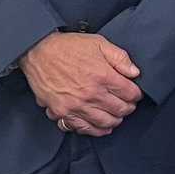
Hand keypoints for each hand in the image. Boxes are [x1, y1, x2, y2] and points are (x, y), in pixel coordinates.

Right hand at [19, 32, 141, 135]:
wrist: (38, 52)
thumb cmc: (67, 47)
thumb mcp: (99, 43)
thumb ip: (120, 58)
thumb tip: (135, 72)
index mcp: (102, 75)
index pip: (130, 93)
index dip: (136, 94)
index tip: (135, 94)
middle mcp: (91, 93)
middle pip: (120, 109)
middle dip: (128, 108)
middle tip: (128, 104)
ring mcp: (77, 105)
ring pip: (105, 122)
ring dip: (115, 120)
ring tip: (116, 115)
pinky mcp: (63, 112)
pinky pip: (85, 128)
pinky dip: (97, 130)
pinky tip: (102, 126)